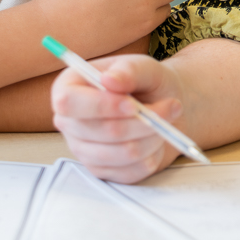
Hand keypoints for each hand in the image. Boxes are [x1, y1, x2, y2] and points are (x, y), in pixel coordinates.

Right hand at [50, 54, 184, 182]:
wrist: (164, 106)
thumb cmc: (148, 83)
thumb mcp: (144, 66)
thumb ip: (129, 70)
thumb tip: (109, 80)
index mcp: (69, 87)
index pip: (68, 102)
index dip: (100, 106)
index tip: (132, 104)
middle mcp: (69, 121)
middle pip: (98, 131)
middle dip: (141, 122)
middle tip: (170, 106)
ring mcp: (83, 149)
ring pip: (120, 153)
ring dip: (152, 137)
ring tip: (166, 121)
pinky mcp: (101, 170)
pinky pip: (129, 172)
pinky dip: (152, 155)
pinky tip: (156, 140)